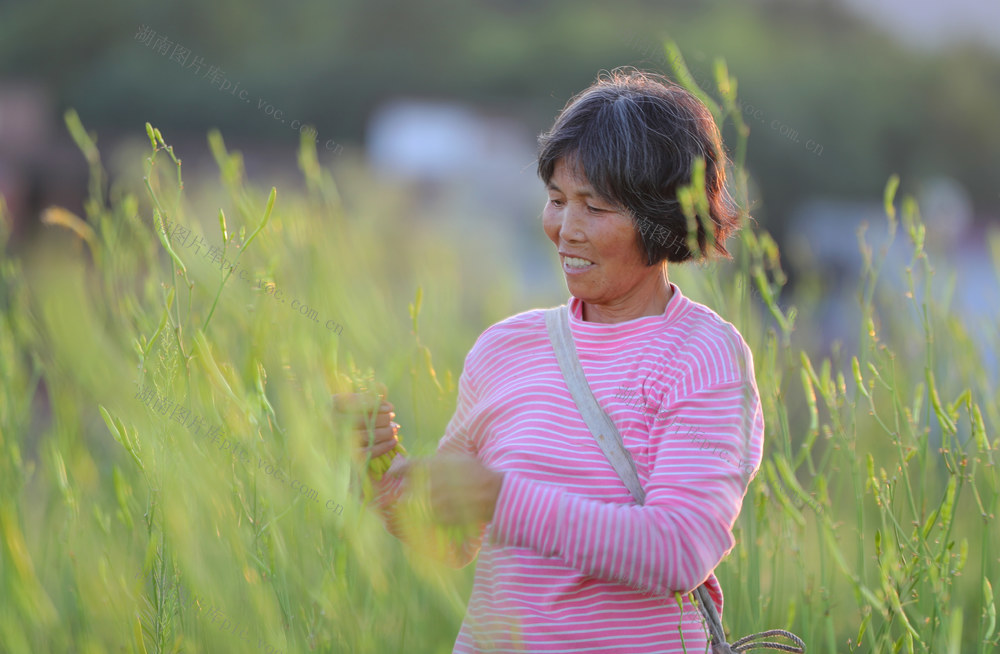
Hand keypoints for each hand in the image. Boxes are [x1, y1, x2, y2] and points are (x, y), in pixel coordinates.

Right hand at [331, 389, 398, 458]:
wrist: (338, 445)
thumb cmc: (350, 416)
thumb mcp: (356, 401)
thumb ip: (369, 394)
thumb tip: (381, 388)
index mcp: (329, 405)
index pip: (350, 402)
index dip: (372, 404)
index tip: (389, 406)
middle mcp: (328, 424)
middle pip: (359, 420)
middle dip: (380, 418)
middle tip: (392, 416)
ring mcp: (336, 441)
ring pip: (364, 436)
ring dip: (384, 432)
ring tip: (394, 428)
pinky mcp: (345, 458)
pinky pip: (366, 453)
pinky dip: (382, 447)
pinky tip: (393, 441)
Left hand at [389, 452, 504, 525]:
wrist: (493, 494)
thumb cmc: (478, 473)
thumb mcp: (458, 459)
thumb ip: (438, 462)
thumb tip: (423, 465)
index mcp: (435, 466)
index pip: (408, 466)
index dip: (398, 470)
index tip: (393, 474)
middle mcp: (431, 482)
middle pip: (409, 489)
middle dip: (409, 491)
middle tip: (412, 493)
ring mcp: (436, 502)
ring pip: (416, 506)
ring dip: (418, 505)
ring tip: (428, 505)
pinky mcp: (441, 517)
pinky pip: (427, 518)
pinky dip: (429, 517)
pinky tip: (437, 513)